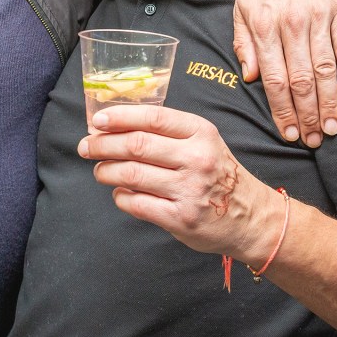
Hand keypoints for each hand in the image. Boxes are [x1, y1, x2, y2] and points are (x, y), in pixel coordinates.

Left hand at [77, 105, 282, 261]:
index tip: (97, 120)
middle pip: (136, 145)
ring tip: (100, 170)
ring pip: (131, 175)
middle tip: (86, 147)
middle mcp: (196, 159)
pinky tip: (119, 192)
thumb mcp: (203, 142)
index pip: (153, 117)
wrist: (251, 217)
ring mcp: (189, 190)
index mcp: (200, 133)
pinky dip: (120, 197)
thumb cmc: (218, 173)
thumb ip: (166, 132)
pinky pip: (137, 204)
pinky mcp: (181, 219)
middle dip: (103, 145)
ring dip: (106, 171)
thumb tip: (114, 126)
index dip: (120, 117)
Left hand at [233, 0, 336, 146]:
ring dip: (329, 103)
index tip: (287, 133)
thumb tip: (250, 78)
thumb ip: (243, 43)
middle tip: (313, 140)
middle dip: (307, 114)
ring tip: (331, 128)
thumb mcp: (241, 7)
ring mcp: (319, 18)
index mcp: (263, 25)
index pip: (273, 78)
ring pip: (325, 69)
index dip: (281, 109)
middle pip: (301, 80)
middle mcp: (291, 24)